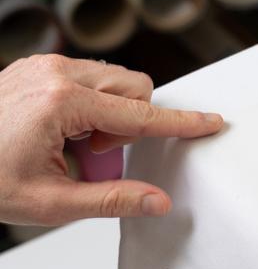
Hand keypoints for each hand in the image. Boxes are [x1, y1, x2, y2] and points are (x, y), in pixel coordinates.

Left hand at [0, 54, 222, 225]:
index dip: (181, 124)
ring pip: (112, 81)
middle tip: (95, 156)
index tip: (210, 122)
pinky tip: (59, 132)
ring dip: (108, 115)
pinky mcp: (36, 66)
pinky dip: (87, 106)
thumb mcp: (50, 203)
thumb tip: (158, 201)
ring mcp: (44, 65)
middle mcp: (56, 73)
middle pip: (132, 87)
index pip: (141, 115)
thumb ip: (112, 201)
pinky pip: (86, 78)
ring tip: (72, 146)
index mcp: (63, 103)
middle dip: (129, 123)